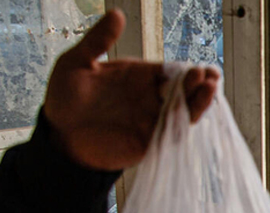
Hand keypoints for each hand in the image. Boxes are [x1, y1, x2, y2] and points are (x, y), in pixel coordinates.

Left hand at [43, 9, 218, 170]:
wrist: (58, 137)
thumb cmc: (65, 99)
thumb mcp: (76, 62)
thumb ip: (97, 40)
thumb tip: (117, 14)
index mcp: (139, 77)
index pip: (170, 71)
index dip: (188, 69)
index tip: (201, 67)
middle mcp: (150, 98)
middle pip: (182, 91)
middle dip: (199, 84)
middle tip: (210, 76)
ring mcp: (150, 121)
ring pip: (182, 112)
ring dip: (198, 102)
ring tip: (210, 90)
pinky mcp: (147, 142)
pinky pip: (170, 134)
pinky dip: (182, 125)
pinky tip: (190, 114)